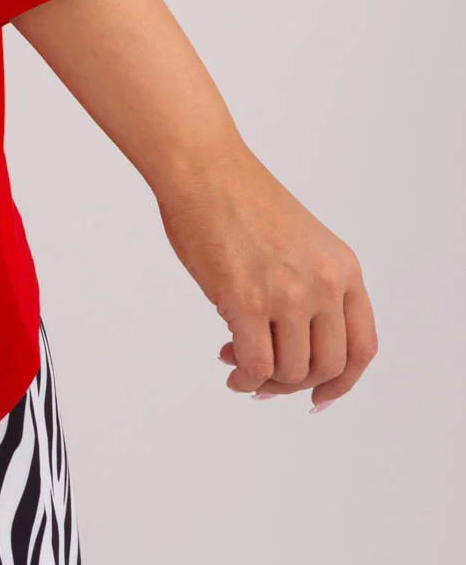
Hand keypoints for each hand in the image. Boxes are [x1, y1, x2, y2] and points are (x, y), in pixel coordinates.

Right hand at [156, 140, 377, 411]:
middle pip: (328, 366)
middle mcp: (324, 283)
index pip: (362, 347)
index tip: (319, 396)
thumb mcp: (302, 241)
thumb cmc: (238, 197)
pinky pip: (255, 364)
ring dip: (264, 380)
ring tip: (237, 365)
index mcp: (343, 268)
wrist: (202, 168)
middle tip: (266, 381)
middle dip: (296, 384)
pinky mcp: (246, 301)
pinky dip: (243, 376)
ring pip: (290, 371)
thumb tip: (295, 344)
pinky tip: (229, 365)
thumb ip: (311, 286)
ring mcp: (287, 294)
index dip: (344, 382)